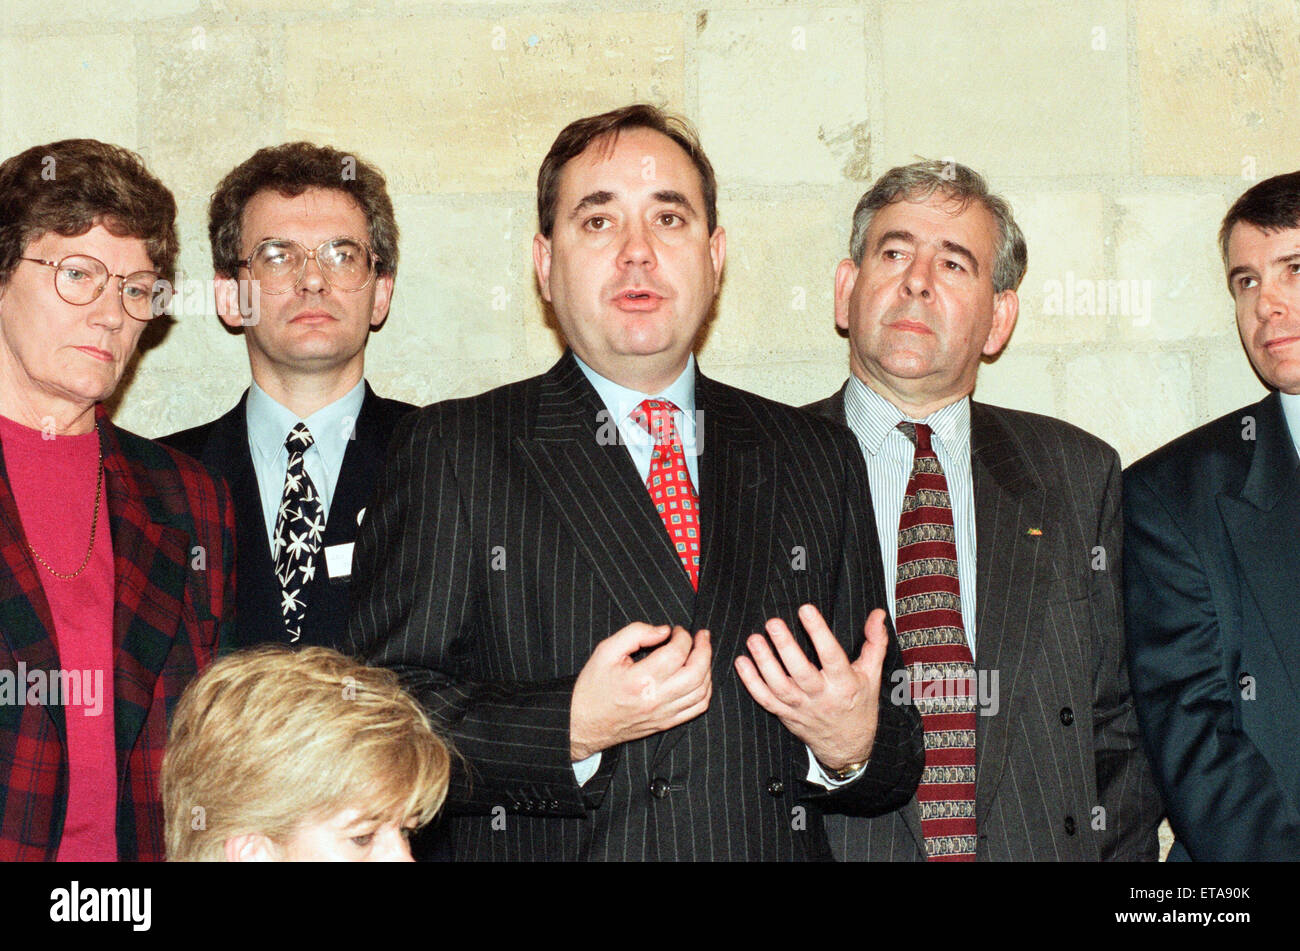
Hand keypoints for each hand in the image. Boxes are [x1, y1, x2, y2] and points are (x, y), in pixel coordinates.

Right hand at [570, 622, 711, 760]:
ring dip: (707, 668)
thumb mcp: (606, 650)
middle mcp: (655, 699)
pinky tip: (701, 677)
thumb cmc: (593, 686)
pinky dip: (705, 690)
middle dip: (704, 649)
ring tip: (702, 653)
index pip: (676, 654)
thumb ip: (636, 633)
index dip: (683, 636)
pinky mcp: (666, 723)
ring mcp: (663, 714)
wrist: (582, 723)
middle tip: (701, 636)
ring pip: (701, 691)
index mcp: (639, 680)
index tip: (677, 630)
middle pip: (696, 672)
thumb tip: (664, 631)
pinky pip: (697, 708)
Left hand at [734, 604, 886, 771]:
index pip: (831, 656)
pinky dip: (751, 683)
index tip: (806, 610)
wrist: (849, 747)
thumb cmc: (859, 705)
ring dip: (764, 663)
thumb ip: (874, 642)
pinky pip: (766, 700)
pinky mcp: (786, 715)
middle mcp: (822, 697)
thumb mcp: (872, 674)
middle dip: (786, 647)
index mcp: (844, 684)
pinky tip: (742, 663)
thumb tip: (877, 614)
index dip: (819, 633)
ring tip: (754, 639)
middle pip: (801, 672)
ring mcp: (801, 708)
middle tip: (773, 623)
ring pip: (779, 687)